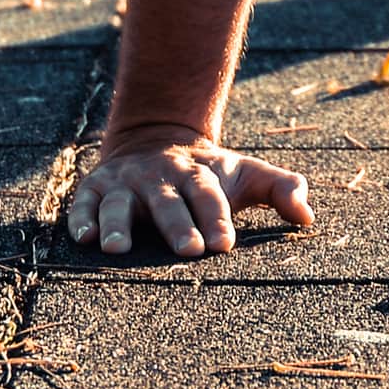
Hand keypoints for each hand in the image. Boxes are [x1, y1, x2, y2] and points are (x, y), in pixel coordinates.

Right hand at [66, 136, 314, 259]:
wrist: (156, 139)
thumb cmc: (208, 174)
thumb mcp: (246, 174)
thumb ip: (280, 189)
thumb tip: (308, 217)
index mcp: (197, 175)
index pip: (209, 196)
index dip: (217, 218)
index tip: (225, 244)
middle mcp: (160, 177)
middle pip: (168, 202)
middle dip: (177, 225)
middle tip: (188, 250)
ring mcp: (125, 182)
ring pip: (120, 202)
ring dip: (118, 223)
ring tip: (117, 249)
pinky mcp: (95, 188)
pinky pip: (84, 203)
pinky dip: (81, 218)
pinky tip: (84, 238)